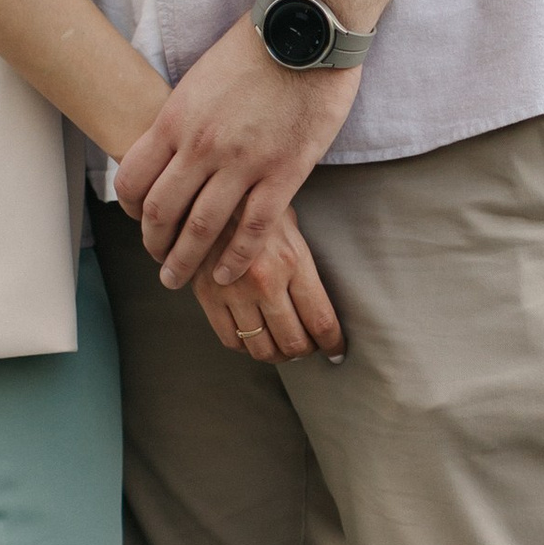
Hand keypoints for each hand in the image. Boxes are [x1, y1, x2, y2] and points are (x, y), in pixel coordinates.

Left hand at [114, 17, 361, 290]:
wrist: (304, 30)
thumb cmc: (255, 46)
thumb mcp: (200, 78)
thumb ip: (184, 116)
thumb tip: (172, 144)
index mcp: (176, 119)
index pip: (133, 179)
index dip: (130, 209)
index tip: (138, 220)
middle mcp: (201, 146)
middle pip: (161, 212)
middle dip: (153, 243)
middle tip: (157, 259)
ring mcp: (242, 163)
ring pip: (201, 229)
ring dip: (185, 261)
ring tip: (179, 278)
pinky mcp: (283, 173)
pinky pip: (252, 230)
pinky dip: (235, 258)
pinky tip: (227, 273)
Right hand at [190, 205, 344, 364]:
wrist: (206, 190)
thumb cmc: (255, 203)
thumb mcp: (290, 226)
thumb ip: (303, 267)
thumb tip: (319, 306)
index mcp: (292, 261)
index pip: (321, 320)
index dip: (333, 343)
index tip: (337, 351)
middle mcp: (265, 281)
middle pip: (294, 342)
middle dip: (306, 351)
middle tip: (309, 348)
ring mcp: (233, 292)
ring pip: (262, 348)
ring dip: (277, 354)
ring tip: (282, 346)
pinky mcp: (206, 296)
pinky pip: (230, 340)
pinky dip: (245, 346)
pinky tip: (253, 337)